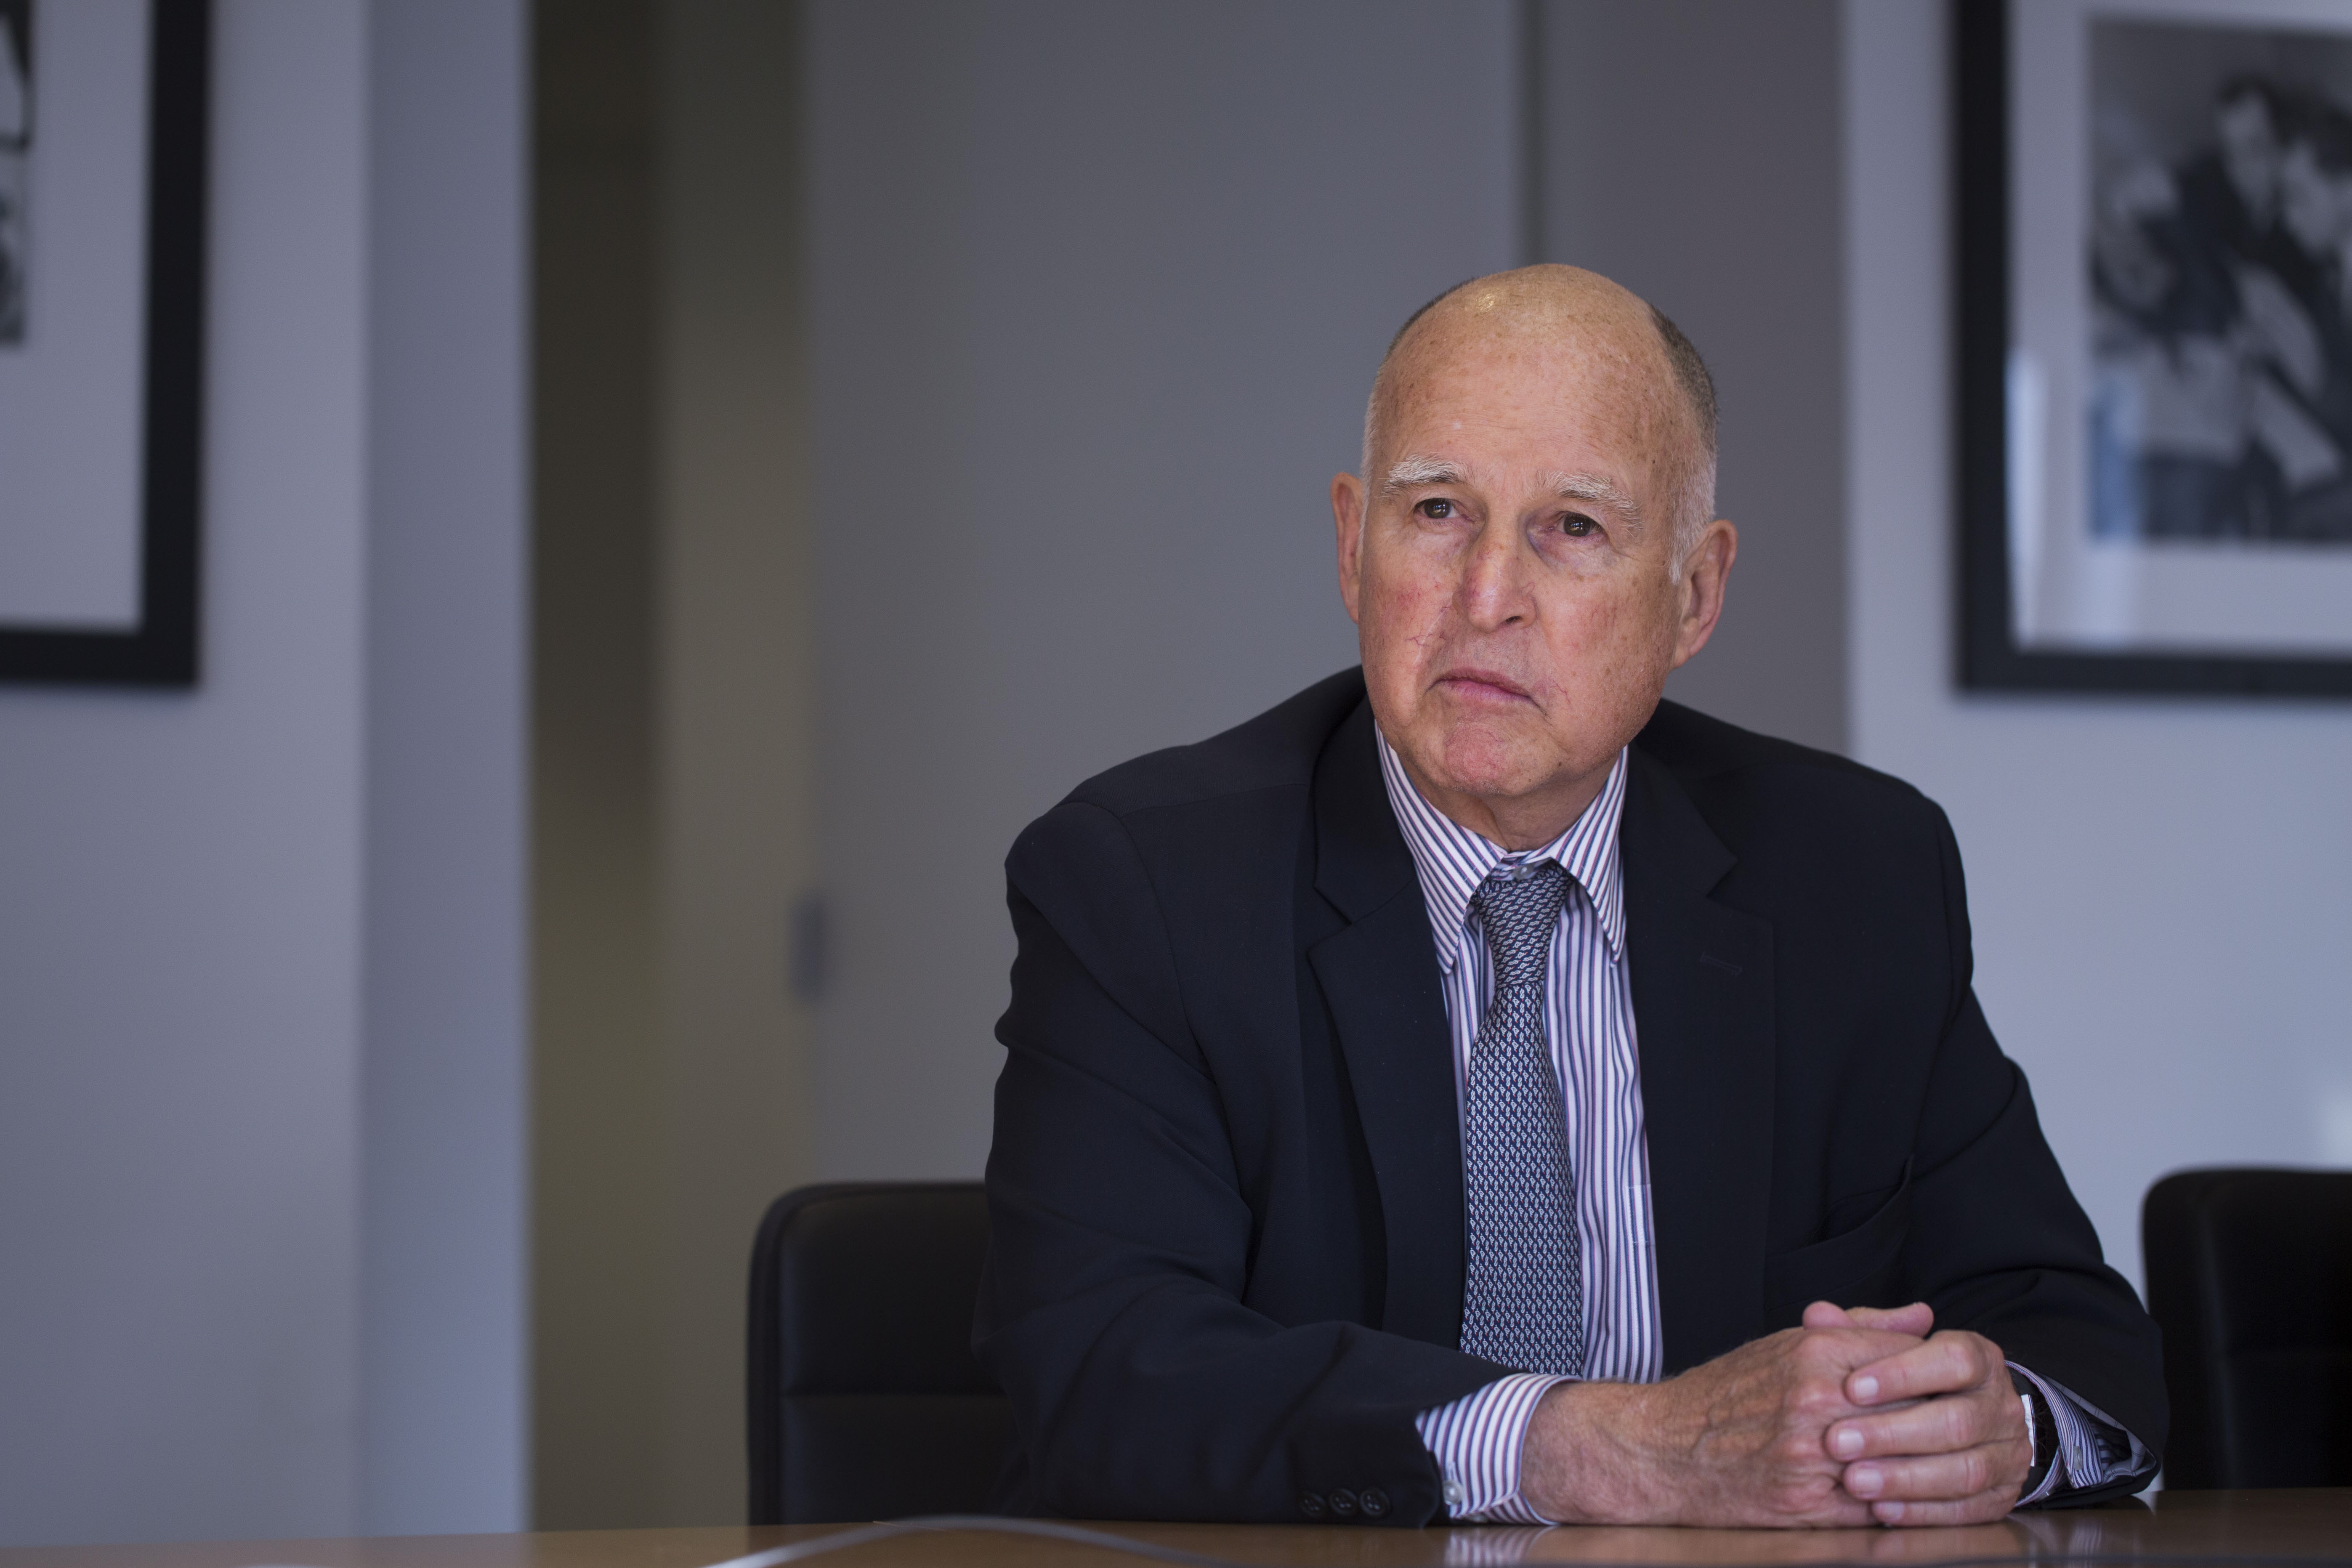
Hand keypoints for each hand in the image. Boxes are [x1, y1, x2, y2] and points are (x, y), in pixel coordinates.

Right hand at [1517, 1318, 1926, 1526]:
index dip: (1934, 1373)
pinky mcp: (1807, 1505)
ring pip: (1902, 1461)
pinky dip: (1893, 1500)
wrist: (1664, 1450)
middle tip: (1950, 1426)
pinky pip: (1876, 1506)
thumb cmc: (1727, 1395)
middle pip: (1915, 1409)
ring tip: (1930, 1461)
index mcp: (1813, 1352)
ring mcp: (1811, 1455)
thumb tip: (1922, 1318)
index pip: (1909, 1357)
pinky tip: (1895, 1492)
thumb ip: (1861, 1328)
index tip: (1942, 1384)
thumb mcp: (1789, 1344)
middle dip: (1936, 1419)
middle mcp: (1814, 1400)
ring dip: (1921, 1464)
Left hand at [1811, 1301, 2032, 1526]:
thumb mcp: (1885, 1350)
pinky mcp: (2003, 1498)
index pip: (1954, 1359)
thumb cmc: (1908, 1381)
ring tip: (1853, 1481)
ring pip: (1965, 1470)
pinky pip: (1968, 1511)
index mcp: (1980, 1359)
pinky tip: (1881, 1510)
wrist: (1959, 1426)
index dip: (1904, 1374)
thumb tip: (1819, 1315)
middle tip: (1837, 1442)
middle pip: (1958, 1420)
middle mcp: (2002, 1405)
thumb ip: (1855, 1333)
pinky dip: (1922, 1512)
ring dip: (1905, 1479)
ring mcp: (2009, 1454)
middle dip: (1893, 1433)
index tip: (1851, 1388)